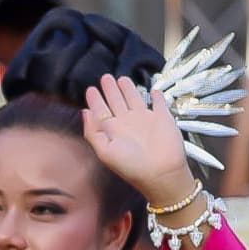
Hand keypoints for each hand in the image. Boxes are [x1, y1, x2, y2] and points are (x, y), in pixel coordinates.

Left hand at [83, 73, 193, 203]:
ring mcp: (145, 119)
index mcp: (112, 130)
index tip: (90, 89)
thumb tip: (84, 112)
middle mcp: (127, 123)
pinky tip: (153, 90)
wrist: (160, 172)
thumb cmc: (130, 165)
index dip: (96, 100)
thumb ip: (92, 132)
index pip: (101, 111)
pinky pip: (159, 104)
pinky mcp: (163, 118)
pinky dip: (157, 97)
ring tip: (122, 78)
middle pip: (117, 101)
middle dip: (110, 89)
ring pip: (135, 99)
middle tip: (105, 77)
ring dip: (129, 89)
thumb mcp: (104, 151)